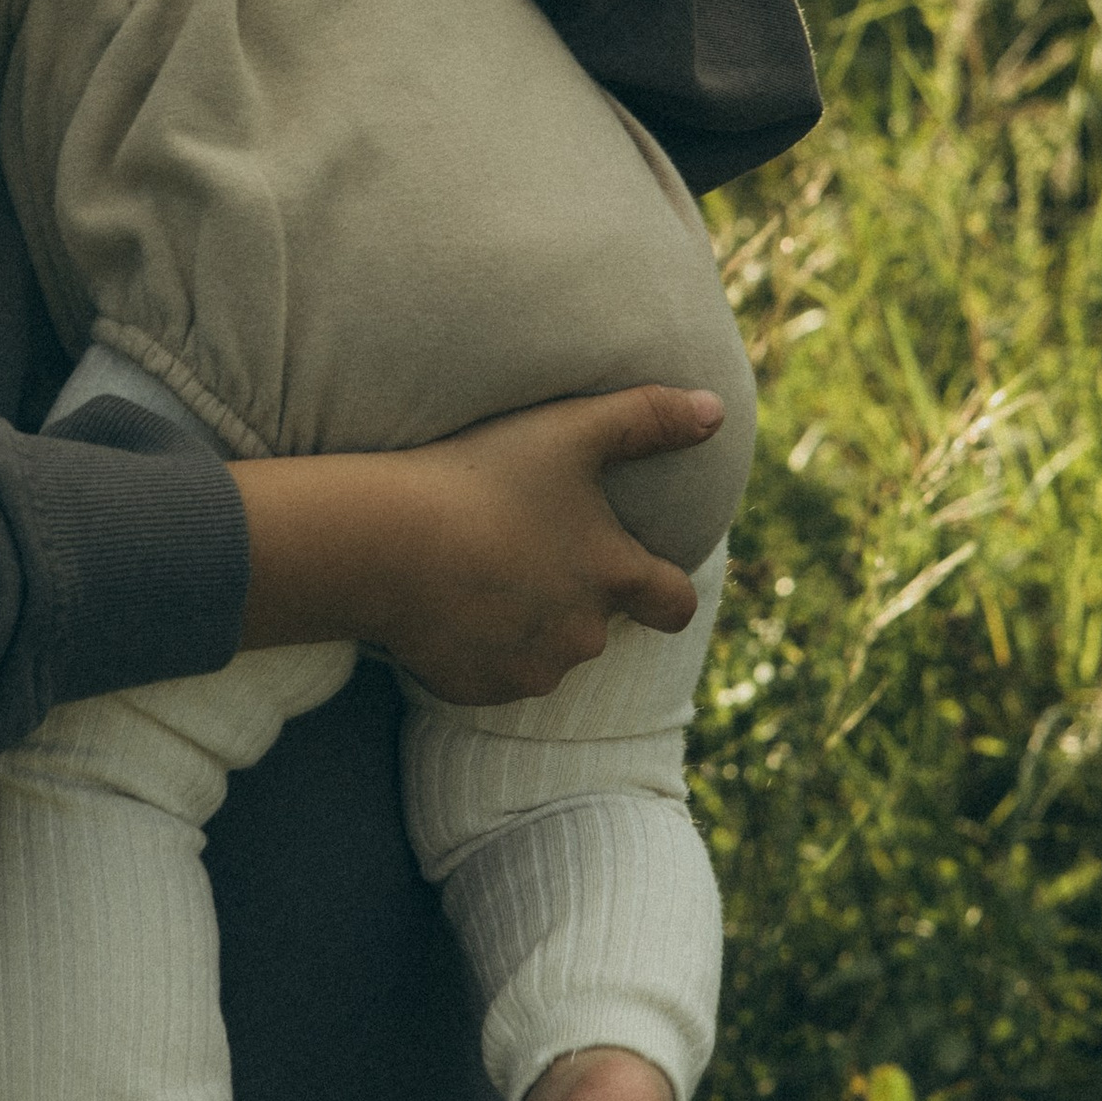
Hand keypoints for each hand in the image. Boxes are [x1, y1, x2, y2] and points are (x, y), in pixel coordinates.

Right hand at [230, 385, 722, 703]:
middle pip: (596, 626)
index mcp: (613, 575)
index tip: (646, 578)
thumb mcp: (568, 431)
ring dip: (522, 626)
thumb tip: (716, 410)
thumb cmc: (480, 478)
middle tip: (519, 552)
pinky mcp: (476, 690)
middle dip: (570, 598)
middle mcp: (584, 634)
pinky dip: (474, 648)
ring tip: (474, 577)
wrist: (385, 542)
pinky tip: (443, 606)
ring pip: (541, 654)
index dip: (667, 592)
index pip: (674, 603)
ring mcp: (530, 669)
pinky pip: (487, 674)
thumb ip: (646, 418)